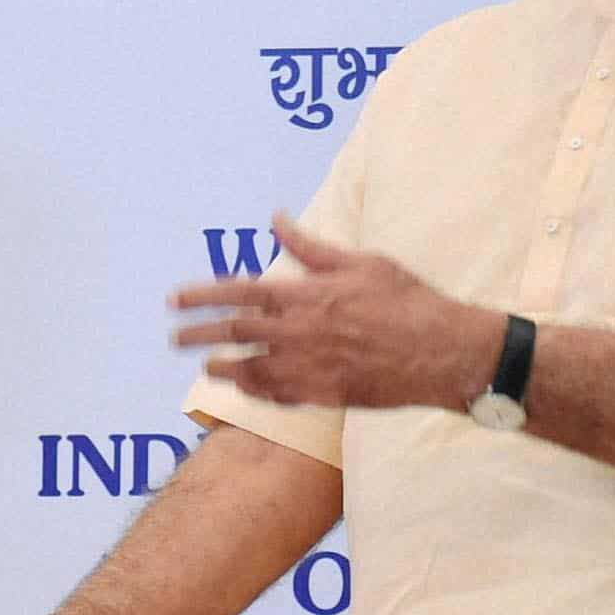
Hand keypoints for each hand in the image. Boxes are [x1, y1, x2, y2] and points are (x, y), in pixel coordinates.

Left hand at [171, 212, 499, 408]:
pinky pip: (279, 395)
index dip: (203, 295)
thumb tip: (277, 220)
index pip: (239, 292)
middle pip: (235, 332)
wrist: (442, 352)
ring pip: (250, 370)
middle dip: (198, 334)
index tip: (176, 300)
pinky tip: (247, 388)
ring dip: (223, 368)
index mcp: (306, 295)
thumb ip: (311, 247)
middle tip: (173, 338)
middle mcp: (300, 332)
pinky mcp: (325, 394)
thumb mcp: (360, 262)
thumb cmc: (406, 300)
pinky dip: (258, 391)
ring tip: (204, 367)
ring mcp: (310, 367)